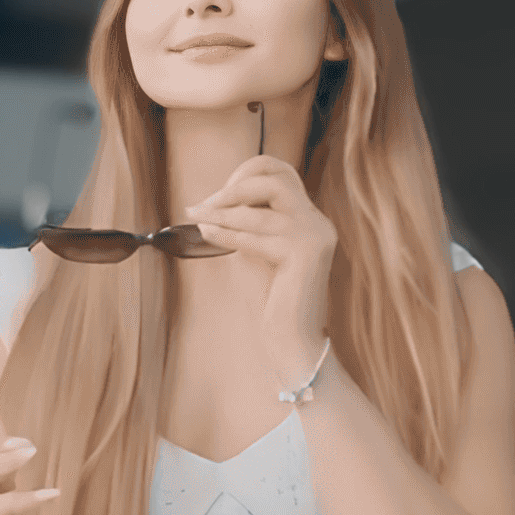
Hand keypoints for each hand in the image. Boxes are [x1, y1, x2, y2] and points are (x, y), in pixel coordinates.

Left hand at [187, 150, 338, 368]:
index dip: (248, 172)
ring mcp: (314, 236)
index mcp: (310, 219)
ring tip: (197, 218)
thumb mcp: (259, 252)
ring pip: (260, 208)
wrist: (294, 342)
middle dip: (234, 187)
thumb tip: (217, 203)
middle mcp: (317, 222)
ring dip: (221, 212)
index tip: (220, 192)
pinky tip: (206, 233)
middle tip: (204, 204)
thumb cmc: (273, 302)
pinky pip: (255, 236)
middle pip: (275, 179)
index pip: (284, 172)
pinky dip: (225, 232)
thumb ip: (249, 225)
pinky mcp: (303, 254)